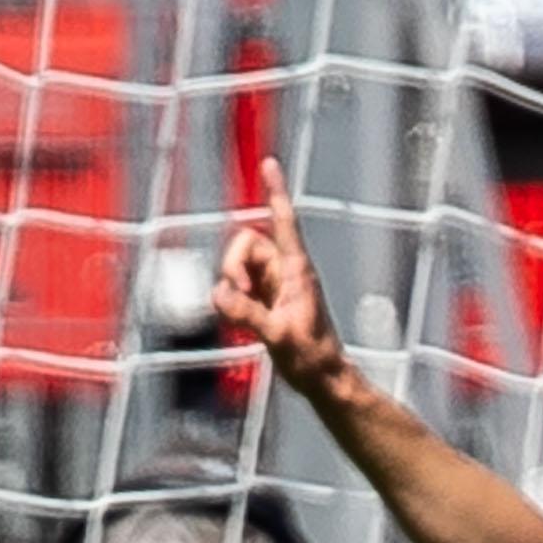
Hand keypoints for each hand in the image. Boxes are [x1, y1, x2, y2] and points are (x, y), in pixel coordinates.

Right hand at [210, 159, 347, 391]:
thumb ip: (248, 314)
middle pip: (247, 243)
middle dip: (233, 264)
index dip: (276, 192)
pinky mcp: (265, 302)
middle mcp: (285, 271)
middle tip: (239, 294)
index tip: (270, 163)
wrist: (322, 379)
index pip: (285, 222)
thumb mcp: (278, 336)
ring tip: (243, 316)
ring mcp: (274, 286)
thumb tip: (220, 293)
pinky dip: (232, 300)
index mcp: (297, 270)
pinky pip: (238, 287)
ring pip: (239, 265)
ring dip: (231, 285)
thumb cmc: (312, 358)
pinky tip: (242, 324)